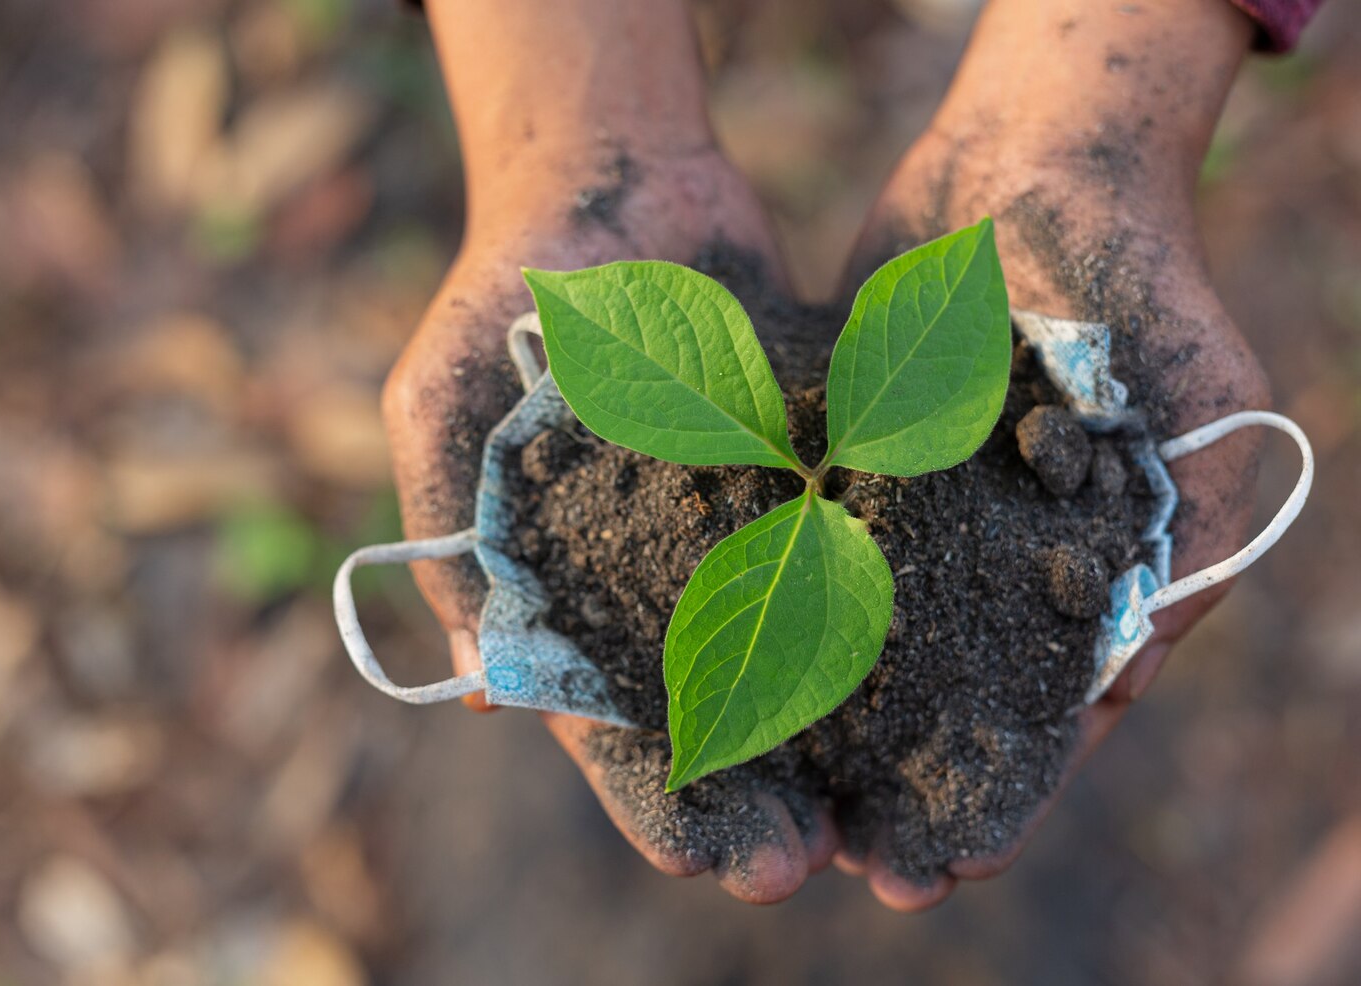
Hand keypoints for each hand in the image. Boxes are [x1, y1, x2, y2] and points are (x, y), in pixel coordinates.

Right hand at [385, 0, 832, 902]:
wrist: (609, 172)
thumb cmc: (497, 295)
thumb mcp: (442, 411)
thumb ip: (452, 542)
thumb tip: (481, 682)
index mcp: (572, 589)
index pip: (608, 717)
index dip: (656, 794)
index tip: (707, 864)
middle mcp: (665, 573)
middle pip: (718, 703)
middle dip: (767, 785)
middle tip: (822, 863)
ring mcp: (745, 521)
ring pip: (802, 642)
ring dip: (845, 722)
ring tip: (898, 796)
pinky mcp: (815, 462)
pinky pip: (858, 538)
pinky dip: (897, 599)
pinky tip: (946, 660)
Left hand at [834, 0, 1269, 909]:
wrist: (1033, 155)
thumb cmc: (1135, 271)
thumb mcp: (1198, 405)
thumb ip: (1178, 537)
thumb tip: (1124, 675)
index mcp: (1087, 575)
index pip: (1038, 719)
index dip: (988, 797)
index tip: (927, 873)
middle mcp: (994, 559)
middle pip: (935, 696)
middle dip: (877, 775)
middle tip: (816, 860)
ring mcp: (915, 515)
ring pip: (854, 634)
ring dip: (808, 709)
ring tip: (748, 785)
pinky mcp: (841, 463)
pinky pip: (795, 542)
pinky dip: (758, 597)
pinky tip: (707, 656)